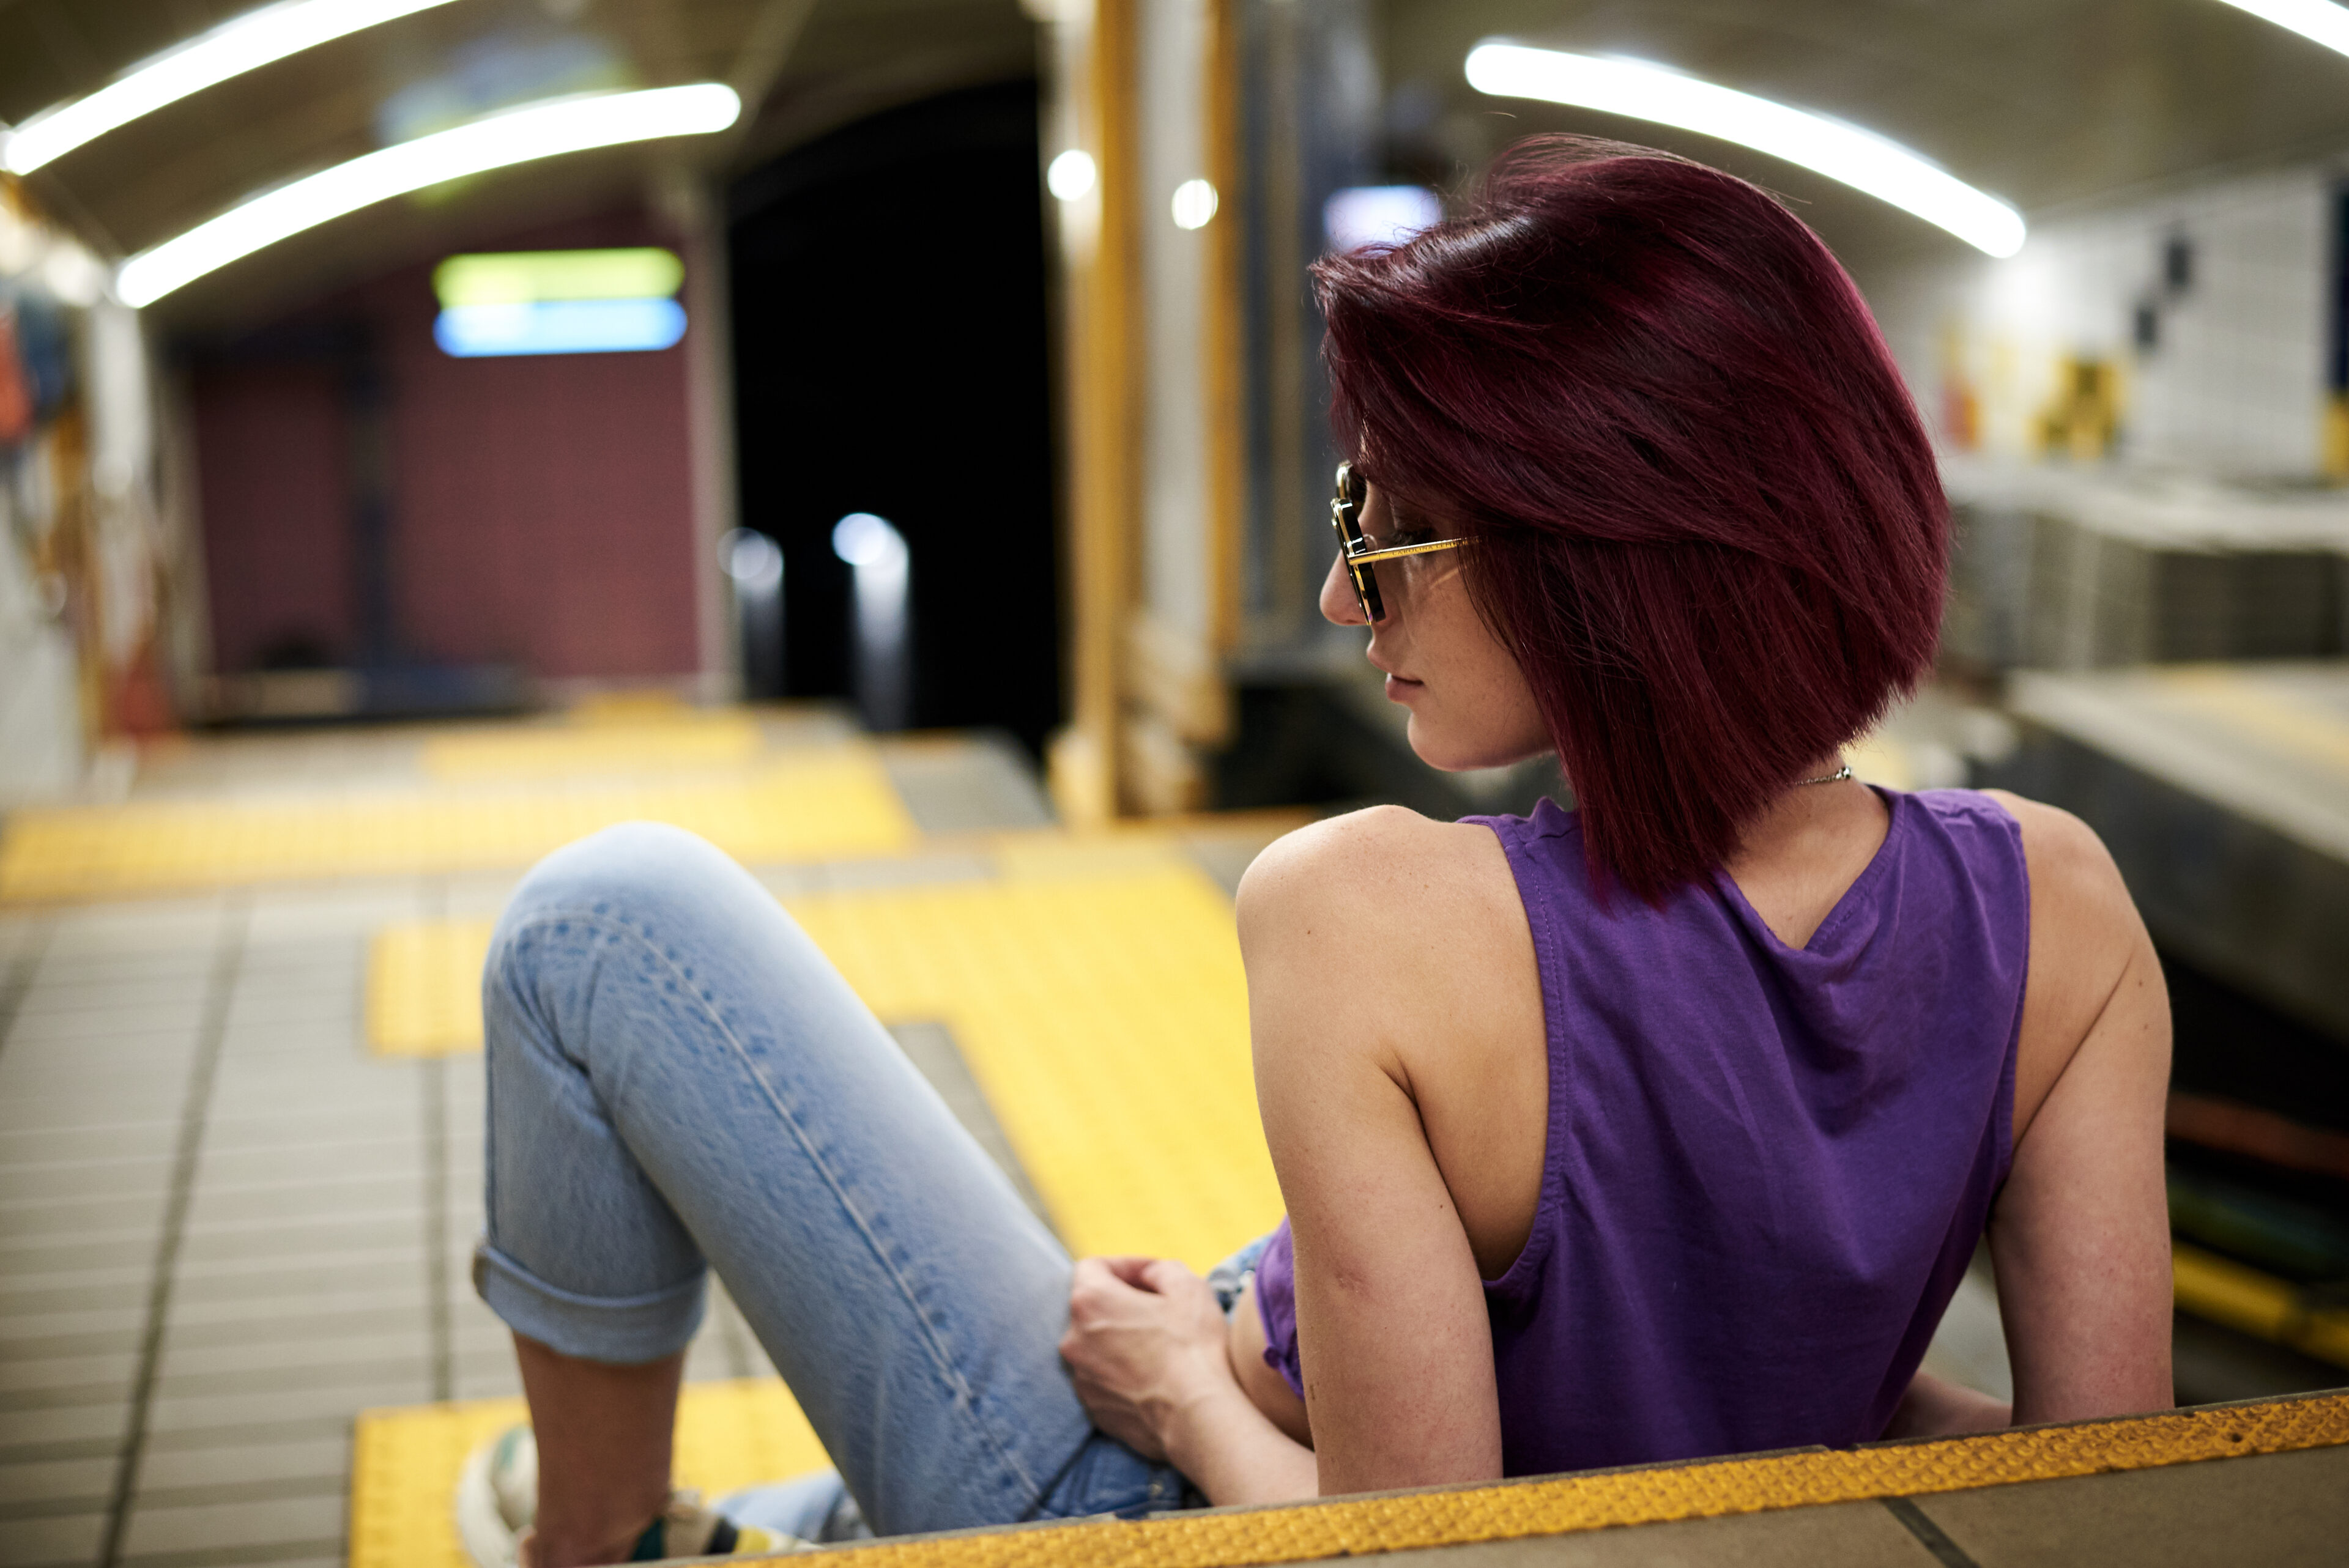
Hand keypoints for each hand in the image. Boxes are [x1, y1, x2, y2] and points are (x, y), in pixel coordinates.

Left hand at [1059, 1256, 1235, 1461]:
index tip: (1151, 1276)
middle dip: (1121, 1301)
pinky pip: (1102, 1377)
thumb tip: (1150, 1276)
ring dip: (1120, 1338)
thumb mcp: (1188, 1287)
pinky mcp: (1092, 1407)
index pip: (1094, 1267)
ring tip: (1158, 1344)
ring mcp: (1080, 1377)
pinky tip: (1153, 1375)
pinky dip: (1121, 1370)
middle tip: (1158, 1307)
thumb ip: (1161, 1269)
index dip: (1124, 1265)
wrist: (1196, 1418)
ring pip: (1096, 1344)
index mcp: (1091, 1301)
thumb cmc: (1193, 1348)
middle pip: (1092, 1306)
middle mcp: (1074, 1338)